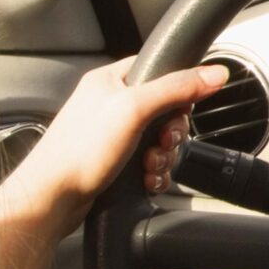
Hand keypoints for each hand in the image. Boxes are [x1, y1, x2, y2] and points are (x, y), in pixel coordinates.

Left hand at [0, 59, 231, 236]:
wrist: (54, 197)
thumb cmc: (78, 151)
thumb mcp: (134, 109)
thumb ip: (176, 89)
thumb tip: (214, 74)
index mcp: (111, 81)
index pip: (160, 71)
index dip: (177, 91)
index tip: (180, 109)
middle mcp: (112, 105)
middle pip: (166, 111)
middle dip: (171, 133)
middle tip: (162, 142)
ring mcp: (114, 136)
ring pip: (160, 141)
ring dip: (163, 158)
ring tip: (148, 166)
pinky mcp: (116, 162)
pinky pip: (151, 163)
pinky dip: (154, 173)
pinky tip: (146, 180)